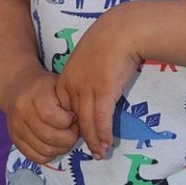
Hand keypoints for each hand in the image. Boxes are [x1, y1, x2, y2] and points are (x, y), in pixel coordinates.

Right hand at [2, 68, 77, 167]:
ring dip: (61, 148)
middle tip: (73, 131)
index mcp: (34, 95)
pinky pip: (36, 157)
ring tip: (65, 137)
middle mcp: (22, 112)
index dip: (67, 121)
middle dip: (69, 138)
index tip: (73, 117)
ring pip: (44, 150)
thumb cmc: (44, 87)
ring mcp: (16, 128)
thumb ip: (70, 103)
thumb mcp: (58, 85)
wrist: (17, 89)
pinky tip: (54, 144)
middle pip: (49, 136)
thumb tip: (81, 124)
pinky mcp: (15, 140)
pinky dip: (49, 155)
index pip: (51, 116)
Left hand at [56, 11, 146, 158]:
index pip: (64, 111)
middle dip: (82, 138)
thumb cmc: (108, 42)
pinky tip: (107, 144)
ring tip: (100, 154)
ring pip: (86, 123)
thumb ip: (85, 77)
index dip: (74, 125)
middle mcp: (72, 86)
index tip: (81, 135)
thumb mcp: (89, 61)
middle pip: (74, 120)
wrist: (121, 30)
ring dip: (94, 141)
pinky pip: (101, 120)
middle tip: (91, 151)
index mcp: (65, 79)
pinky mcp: (103, 91)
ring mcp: (86, 89)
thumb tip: (92, 90)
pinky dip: (103, 134)